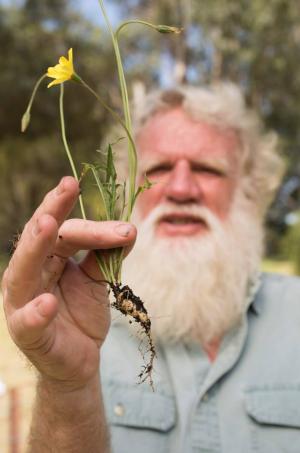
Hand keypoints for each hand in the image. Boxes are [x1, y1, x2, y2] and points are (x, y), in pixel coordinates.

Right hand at [2, 176, 135, 389]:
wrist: (79, 359)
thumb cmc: (81, 314)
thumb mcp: (97, 279)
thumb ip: (107, 254)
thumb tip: (130, 227)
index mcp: (47, 258)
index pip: (64, 231)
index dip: (82, 217)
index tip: (98, 200)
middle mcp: (30, 273)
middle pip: (39, 239)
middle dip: (52, 211)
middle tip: (67, 187)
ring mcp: (23, 302)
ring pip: (23, 270)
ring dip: (35, 247)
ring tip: (49, 225)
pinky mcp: (26, 332)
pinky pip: (28, 322)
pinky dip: (37, 312)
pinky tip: (49, 303)